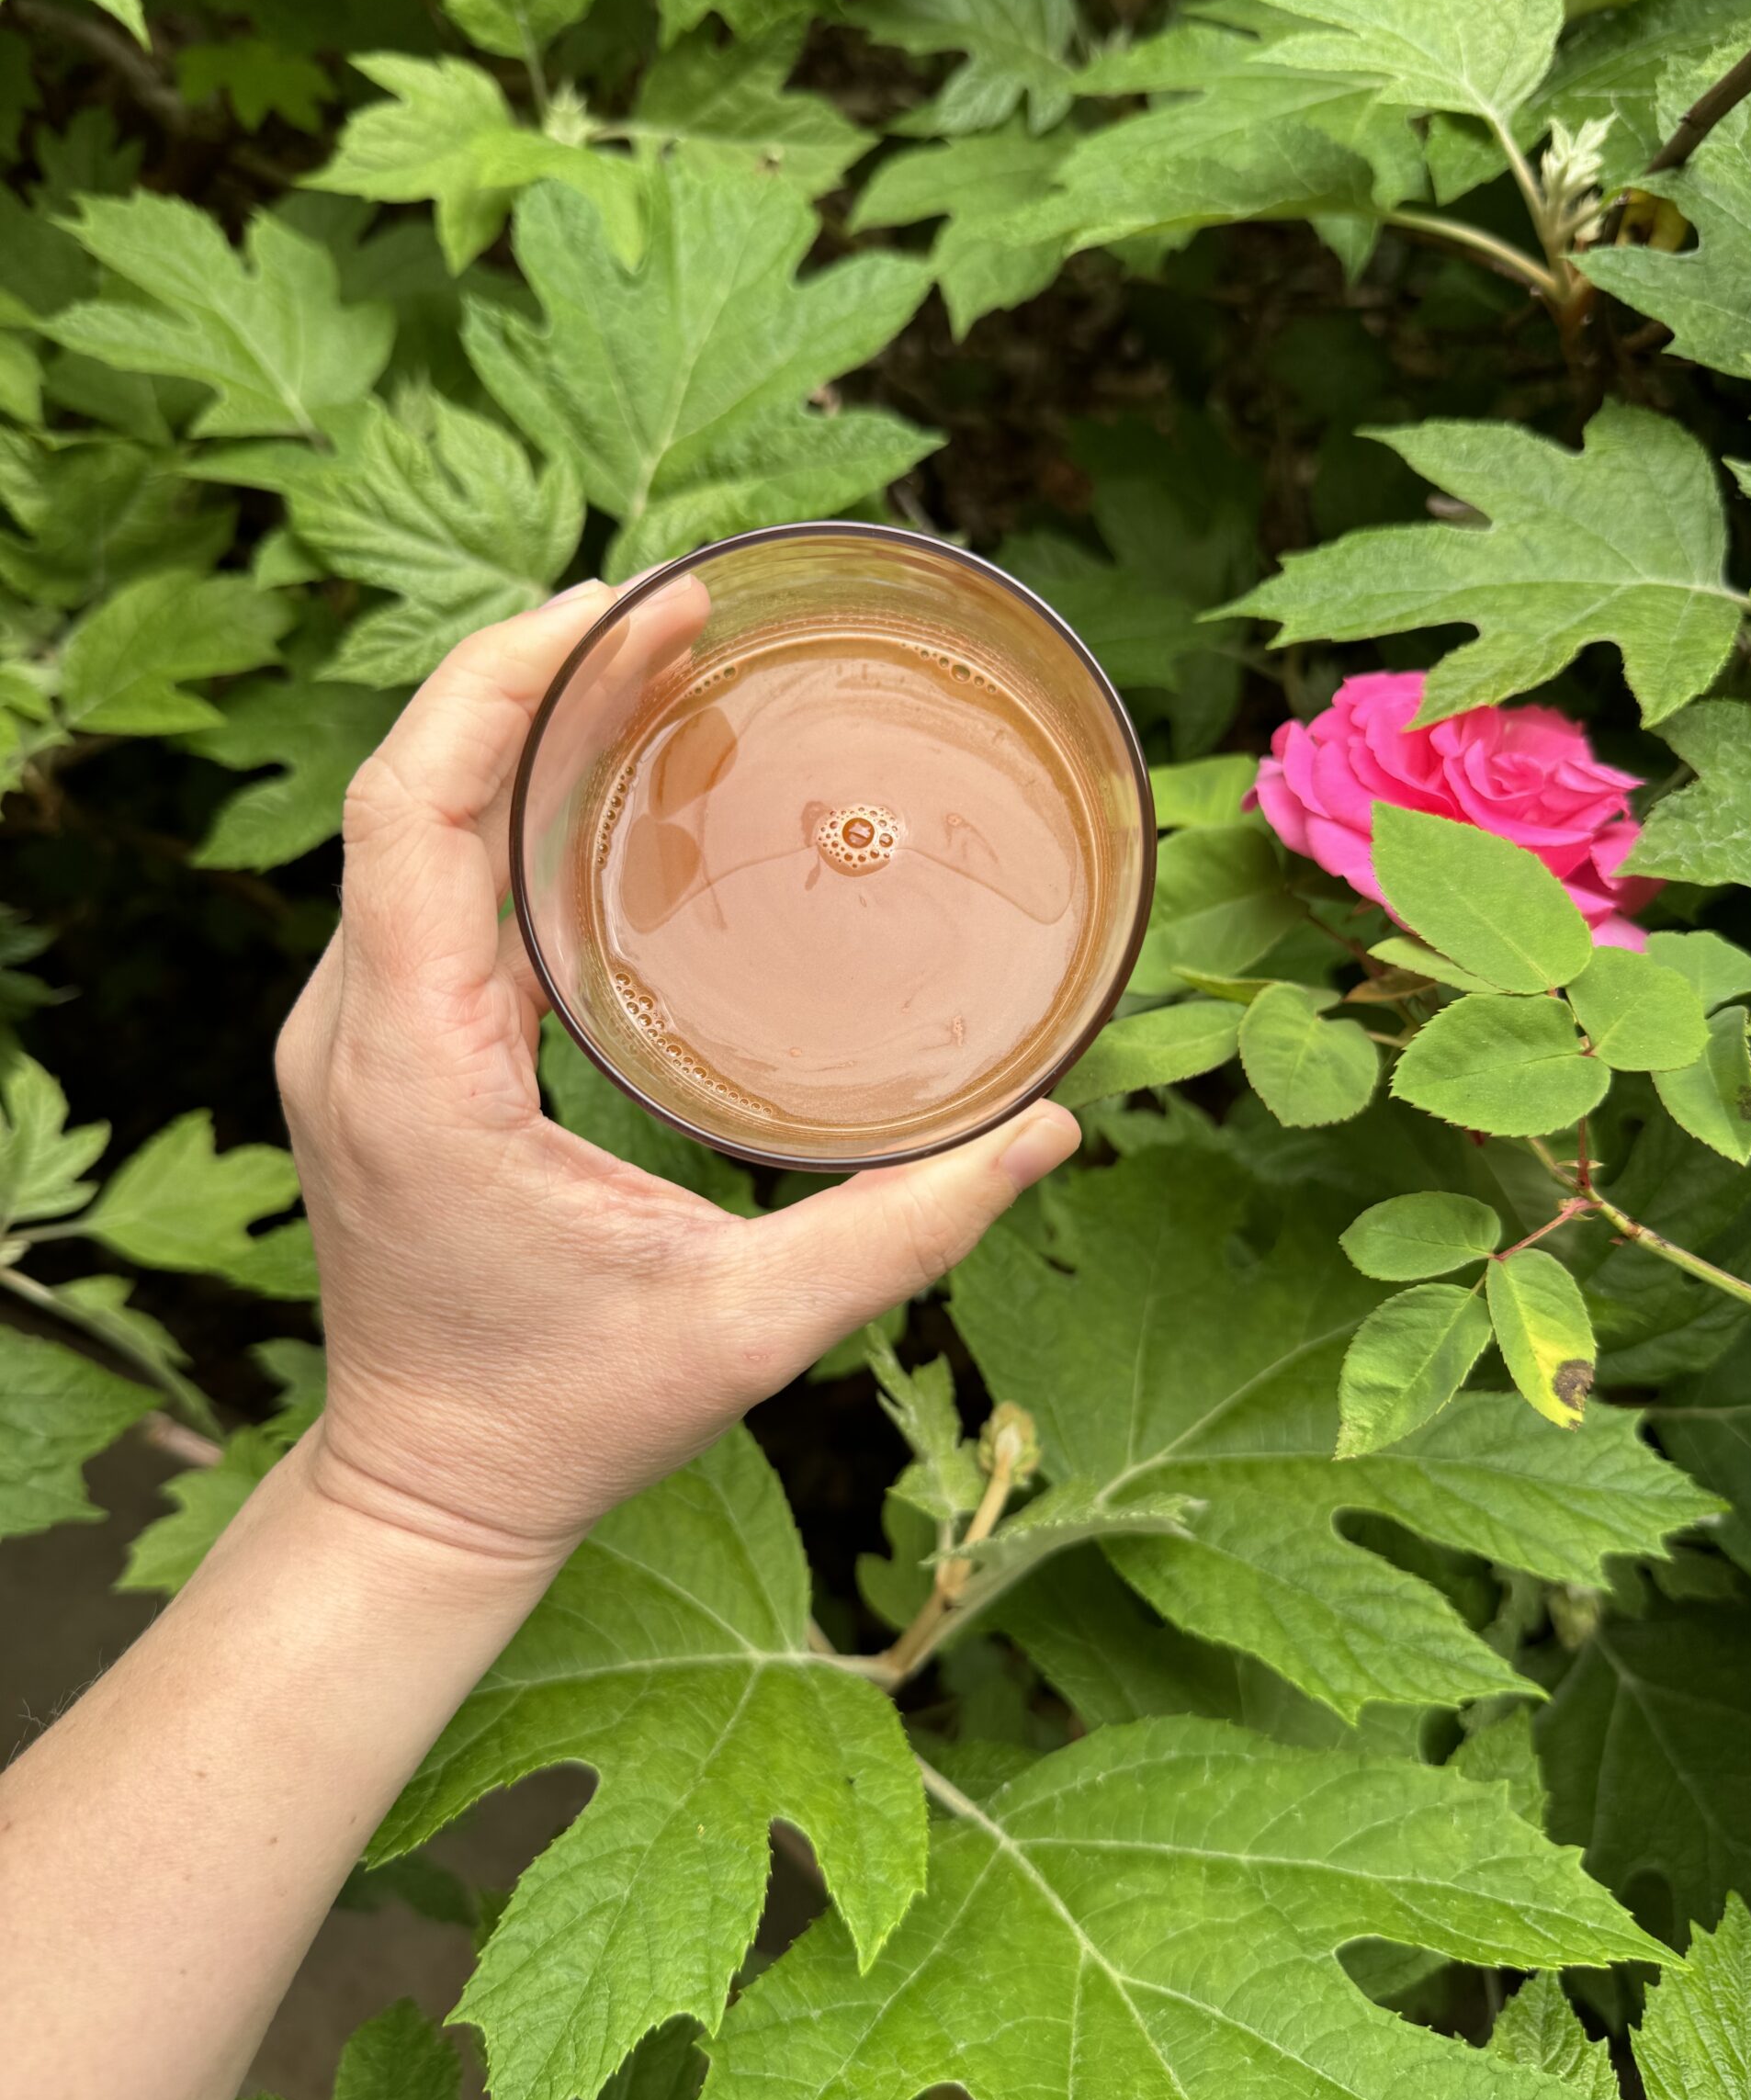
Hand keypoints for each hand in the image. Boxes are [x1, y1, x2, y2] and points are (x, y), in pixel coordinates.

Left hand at [276, 581, 1079, 1573]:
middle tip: (678, 611)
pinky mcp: (376, 1051)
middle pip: (408, 786)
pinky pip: (422, 883)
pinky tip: (608, 784)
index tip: (623, 607)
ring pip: (407, 825)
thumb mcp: (754, 1330)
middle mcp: (355, 1031)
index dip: (503, 681)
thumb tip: (1049, 1132)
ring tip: (655, 665)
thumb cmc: (567, 1418)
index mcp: (418, 1070)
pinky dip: (504, 805)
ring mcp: (351, 1038)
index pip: (413, 810)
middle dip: (532, 672)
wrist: (432, 1492)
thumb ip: (906, 1230)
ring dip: (516, 729)